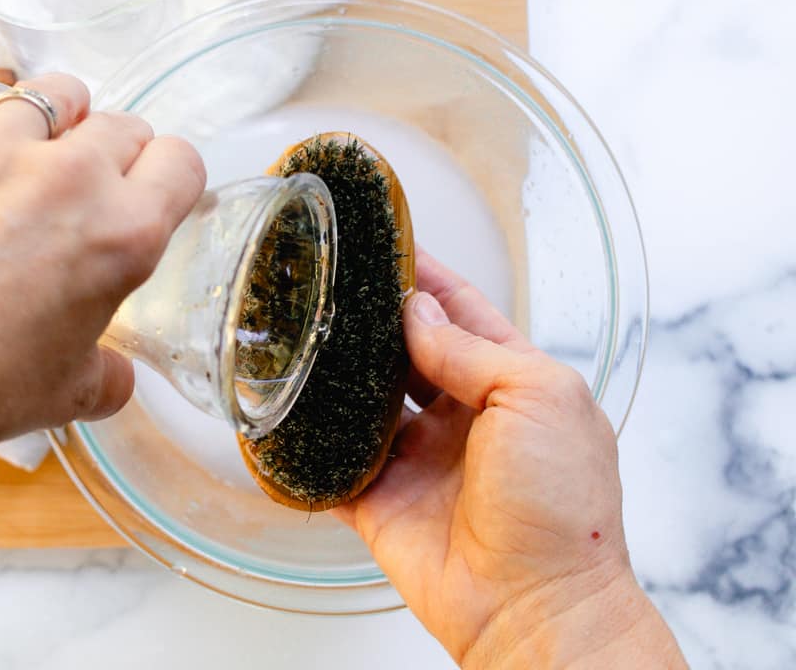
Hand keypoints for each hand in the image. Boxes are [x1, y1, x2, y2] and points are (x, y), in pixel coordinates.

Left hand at [0, 52, 205, 470]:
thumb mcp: (65, 395)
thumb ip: (110, 374)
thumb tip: (117, 375)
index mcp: (121, 235)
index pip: (180, 162)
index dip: (169, 179)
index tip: (150, 192)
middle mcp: (67, 176)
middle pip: (121, 124)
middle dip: (114, 152)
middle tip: (85, 188)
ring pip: (50, 90)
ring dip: (51, 116)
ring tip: (28, 145)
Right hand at [338, 249, 683, 667]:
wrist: (536, 605)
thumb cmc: (563, 507)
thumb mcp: (537, 397)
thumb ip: (472, 349)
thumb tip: (416, 313)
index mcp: (512, 384)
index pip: (462, 313)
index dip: (427, 278)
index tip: (389, 243)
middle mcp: (463, 418)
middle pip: (407, 352)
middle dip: (373, 320)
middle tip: (330, 285)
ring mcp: (420, 460)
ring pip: (367, 402)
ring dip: (339, 373)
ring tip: (301, 334)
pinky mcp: (380, 501)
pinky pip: (334, 464)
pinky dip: (308, 443)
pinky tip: (284, 412)